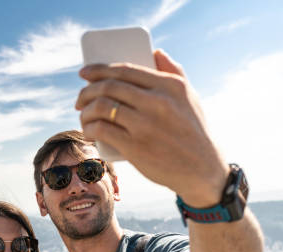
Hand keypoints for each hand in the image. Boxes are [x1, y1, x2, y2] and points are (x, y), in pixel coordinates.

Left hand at [75, 49, 228, 206]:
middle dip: (87, 91)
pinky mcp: (135, 146)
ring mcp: (145, 124)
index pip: (125, 70)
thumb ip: (174, 72)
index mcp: (169, 85)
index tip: (85, 73)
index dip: (99, 69)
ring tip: (83, 116)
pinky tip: (88, 131)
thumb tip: (155, 52)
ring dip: (85, 111)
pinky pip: (101, 130)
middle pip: (109, 87)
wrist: (202, 169)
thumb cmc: (194, 131)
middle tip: (80, 99)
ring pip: (101, 107)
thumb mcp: (190, 97)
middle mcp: (157, 101)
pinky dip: (89, 128)